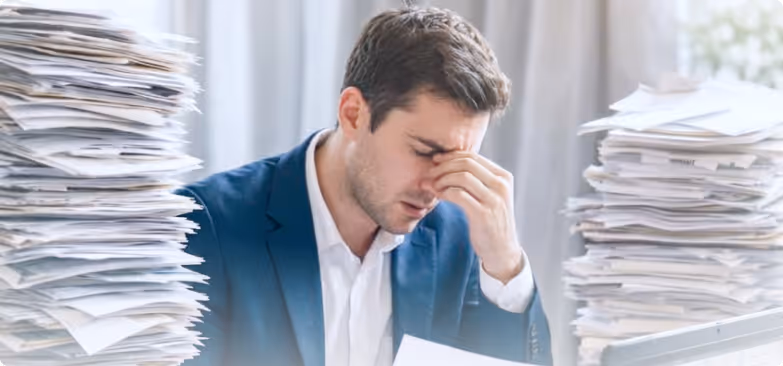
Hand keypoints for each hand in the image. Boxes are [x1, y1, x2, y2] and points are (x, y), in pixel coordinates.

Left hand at [424, 152, 523, 283]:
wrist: (501, 250)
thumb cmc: (490, 221)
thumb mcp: (489, 195)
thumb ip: (476, 179)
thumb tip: (446, 163)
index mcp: (503, 177)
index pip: (473, 157)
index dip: (450, 156)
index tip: (435, 161)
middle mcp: (501, 185)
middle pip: (466, 164)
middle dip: (443, 167)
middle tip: (429, 174)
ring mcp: (494, 199)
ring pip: (462, 177)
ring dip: (441, 180)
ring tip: (431, 186)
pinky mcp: (484, 214)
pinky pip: (458, 195)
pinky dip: (444, 193)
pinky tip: (438, 196)